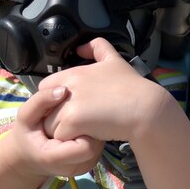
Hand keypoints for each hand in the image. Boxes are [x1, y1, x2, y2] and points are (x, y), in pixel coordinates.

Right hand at [4, 84, 103, 178]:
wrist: (28, 157)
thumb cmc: (27, 134)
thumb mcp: (25, 116)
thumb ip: (40, 102)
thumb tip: (63, 90)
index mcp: (54, 158)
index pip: (84, 146)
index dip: (83, 128)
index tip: (75, 113)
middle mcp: (72, 168)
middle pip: (96, 145)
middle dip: (90, 128)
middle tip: (82, 114)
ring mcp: (84, 168)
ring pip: (101, 146)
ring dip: (94, 131)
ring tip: (82, 121)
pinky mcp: (91, 165)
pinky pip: (100, 147)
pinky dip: (95, 136)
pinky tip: (84, 128)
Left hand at [37, 38, 176, 144]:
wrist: (144, 107)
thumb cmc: (132, 87)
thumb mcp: (115, 60)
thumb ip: (97, 48)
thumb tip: (81, 47)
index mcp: (73, 73)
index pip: (46, 88)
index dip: (55, 100)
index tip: (72, 107)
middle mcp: (67, 87)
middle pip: (45, 108)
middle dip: (56, 116)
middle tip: (76, 122)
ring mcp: (68, 104)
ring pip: (50, 124)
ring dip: (64, 131)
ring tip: (83, 131)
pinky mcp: (73, 121)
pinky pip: (60, 136)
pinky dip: (71, 141)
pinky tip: (88, 137)